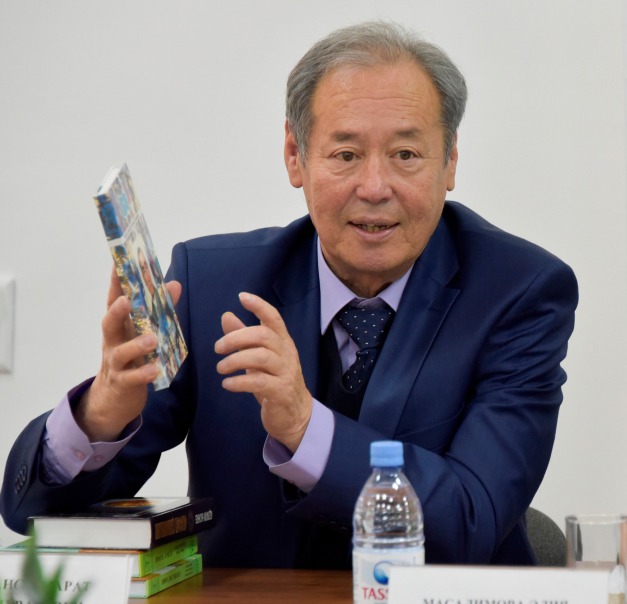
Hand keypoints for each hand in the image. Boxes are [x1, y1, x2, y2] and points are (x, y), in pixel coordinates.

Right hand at [75, 266, 181, 441]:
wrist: (113, 398)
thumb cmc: (132, 357)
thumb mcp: (143, 332)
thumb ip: (160, 309)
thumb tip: (175, 284)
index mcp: (119, 325)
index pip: (115, 298)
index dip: (115, 281)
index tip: (117, 260)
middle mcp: (113, 341)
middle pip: (109, 322)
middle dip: (117, 310)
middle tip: (128, 299)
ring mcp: (115, 363)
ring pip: (121, 352)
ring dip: (136, 345)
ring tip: (152, 340)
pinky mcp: (122, 382)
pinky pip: (132, 378)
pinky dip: (143, 373)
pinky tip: (155, 370)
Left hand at [214, 292, 311, 452]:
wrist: (296, 414)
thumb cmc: (275, 381)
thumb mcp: (258, 357)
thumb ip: (244, 338)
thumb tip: (227, 315)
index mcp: (282, 342)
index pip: (274, 318)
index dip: (259, 306)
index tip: (242, 297)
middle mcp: (286, 354)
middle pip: (263, 335)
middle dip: (236, 337)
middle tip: (217, 348)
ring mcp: (286, 372)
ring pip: (261, 357)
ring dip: (235, 360)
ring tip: (220, 368)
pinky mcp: (281, 392)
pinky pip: (259, 382)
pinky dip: (239, 381)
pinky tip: (227, 384)